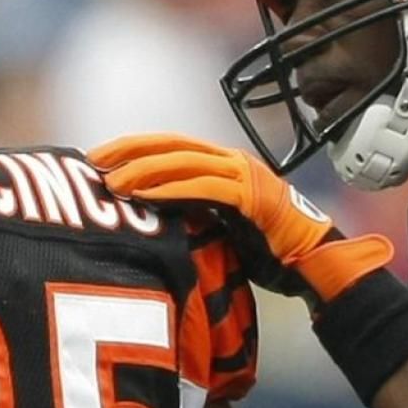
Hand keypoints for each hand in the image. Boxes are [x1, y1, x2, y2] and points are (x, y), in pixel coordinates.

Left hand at [89, 133, 392, 303]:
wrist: (314, 262)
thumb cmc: (270, 252)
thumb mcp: (224, 227)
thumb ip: (195, 216)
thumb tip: (154, 224)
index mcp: (224, 166)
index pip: (172, 148)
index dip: (135, 149)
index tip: (100, 158)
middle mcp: (232, 162)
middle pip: (171, 146)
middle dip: (129, 151)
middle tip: (93, 160)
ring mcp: (243, 175)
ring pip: (183, 162)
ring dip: (143, 170)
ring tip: (110, 180)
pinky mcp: (250, 195)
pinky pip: (202, 187)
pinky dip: (170, 189)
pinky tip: (143, 194)